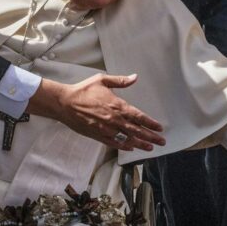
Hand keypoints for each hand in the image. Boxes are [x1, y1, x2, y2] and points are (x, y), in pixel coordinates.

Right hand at [30, 74, 165, 151]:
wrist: (65, 103)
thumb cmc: (83, 90)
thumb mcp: (102, 80)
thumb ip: (121, 81)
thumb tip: (135, 77)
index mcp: (117, 105)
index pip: (139, 116)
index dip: (150, 123)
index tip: (159, 127)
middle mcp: (114, 119)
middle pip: (137, 130)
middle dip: (151, 136)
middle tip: (161, 141)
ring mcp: (106, 129)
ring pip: (127, 139)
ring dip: (140, 144)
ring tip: (150, 147)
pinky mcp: (97, 135)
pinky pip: (114, 143)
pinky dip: (124, 146)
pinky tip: (131, 148)